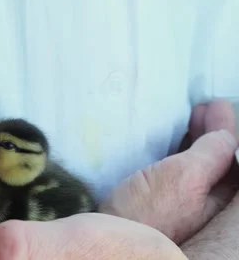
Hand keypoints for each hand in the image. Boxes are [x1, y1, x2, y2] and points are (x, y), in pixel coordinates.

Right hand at [99, 99, 238, 243]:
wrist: (112, 236)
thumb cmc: (147, 211)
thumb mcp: (183, 177)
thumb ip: (209, 154)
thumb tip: (225, 135)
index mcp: (218, 197)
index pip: (230, 153)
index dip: (224, 126)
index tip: (213, 104)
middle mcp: (204, 201)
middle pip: (216, 157)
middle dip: (211, 130)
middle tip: (200, 107)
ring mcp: (181, 201)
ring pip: (197, 163)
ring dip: (195, 138)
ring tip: (187, 119)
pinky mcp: (160, 201)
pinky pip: (178, 169)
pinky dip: (179, 151)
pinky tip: (170, 143)